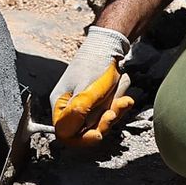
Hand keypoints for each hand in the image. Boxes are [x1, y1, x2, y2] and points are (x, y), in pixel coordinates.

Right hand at [51, 26, 136, 145]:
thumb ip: (77, 111)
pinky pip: (110, 113)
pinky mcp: (100, 103)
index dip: (81, 139)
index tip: (99, 134)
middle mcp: (71, 107)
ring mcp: (87, 106)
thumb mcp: (86, 88)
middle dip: (104, 122)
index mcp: (60, 104)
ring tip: (123, 98)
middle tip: (114, 111)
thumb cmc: (94, 63)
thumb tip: (66, 134)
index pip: (65, 134)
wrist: (109, 45)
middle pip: (86, 131)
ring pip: (101, 123)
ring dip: (114, 111)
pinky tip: (125, 97)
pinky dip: (119, 105)